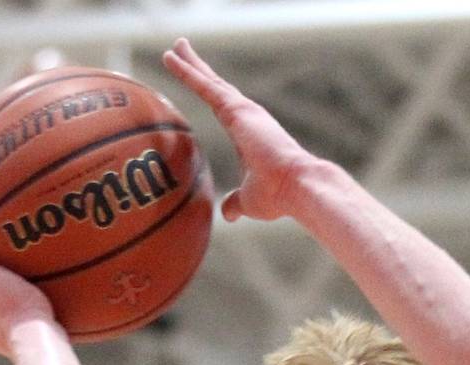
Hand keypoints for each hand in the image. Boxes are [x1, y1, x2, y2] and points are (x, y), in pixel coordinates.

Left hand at [163, 37, 314, 222]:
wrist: (297, 187)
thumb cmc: (278, 196)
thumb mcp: (248, 200)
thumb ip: (235, 203)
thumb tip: (228, 214)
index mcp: (247, 133)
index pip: (222, 107)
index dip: (210, 92)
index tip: (199, 80)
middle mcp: (247, 116)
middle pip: (216, 86)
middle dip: (198, 68)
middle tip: (180, 49)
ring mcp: (243, 110)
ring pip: (209, 81)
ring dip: (190, 63)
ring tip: (175, 46)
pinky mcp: (237, 110)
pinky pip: (206, 86)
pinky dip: (188, 71)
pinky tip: (172, 58)